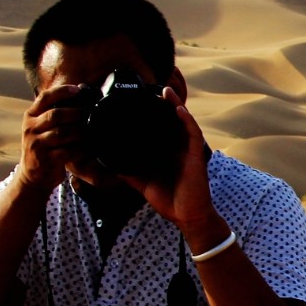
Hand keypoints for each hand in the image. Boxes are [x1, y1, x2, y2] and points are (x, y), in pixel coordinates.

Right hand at [15, 82, 85, 196]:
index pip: (45, 98)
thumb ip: (55, 113)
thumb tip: (82, 92)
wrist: (33, 175)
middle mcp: (30, 128)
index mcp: (30, 116)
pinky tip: (87, 148)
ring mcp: (36, 144)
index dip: (61, 91)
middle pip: (55, 115)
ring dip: (80, 131)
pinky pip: (66, 151)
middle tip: (90, 113)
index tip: (78, 89)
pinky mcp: (44, 160)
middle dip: (76, 113)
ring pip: (62, 133)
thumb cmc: (44, 146)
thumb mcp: (42, 127)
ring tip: (91, 130)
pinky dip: (80, 149)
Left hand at [122, 88, 223, 251]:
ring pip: (183, 122)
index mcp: (167, 152)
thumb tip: (108, 163)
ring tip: (165, 91)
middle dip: (164, 104)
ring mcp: (188, 150)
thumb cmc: (170, 200)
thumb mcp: (142, 183)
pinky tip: (178, 109)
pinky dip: (186, 120)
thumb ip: (128, 171)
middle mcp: (178, 148)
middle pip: (172, 120)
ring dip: (175, 105)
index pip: (160, 128)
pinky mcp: (196, 155)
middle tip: (152, 88)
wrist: (187, 216)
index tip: (140, 101)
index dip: (153, 114)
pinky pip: (193, 133)